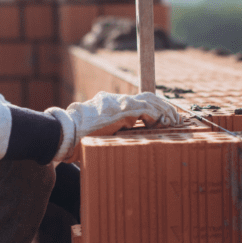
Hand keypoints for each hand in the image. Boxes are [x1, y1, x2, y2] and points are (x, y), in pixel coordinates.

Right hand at [45, 92, 182, 162]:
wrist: (65, 134)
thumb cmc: (77, 139)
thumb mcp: (96, 134)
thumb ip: (109, 133)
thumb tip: (116, 145)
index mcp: (109, 105)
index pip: (137, 101)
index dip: (154, 107)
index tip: (165, 118)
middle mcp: (115, 100)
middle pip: (148, 97)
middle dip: (164, 107)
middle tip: (176, 119)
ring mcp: (118, 103)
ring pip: (150, 101)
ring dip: (164, 111)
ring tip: (175, 122)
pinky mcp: (122, 110)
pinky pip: (146, 109)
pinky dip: (157, 115)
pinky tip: (164, 124)